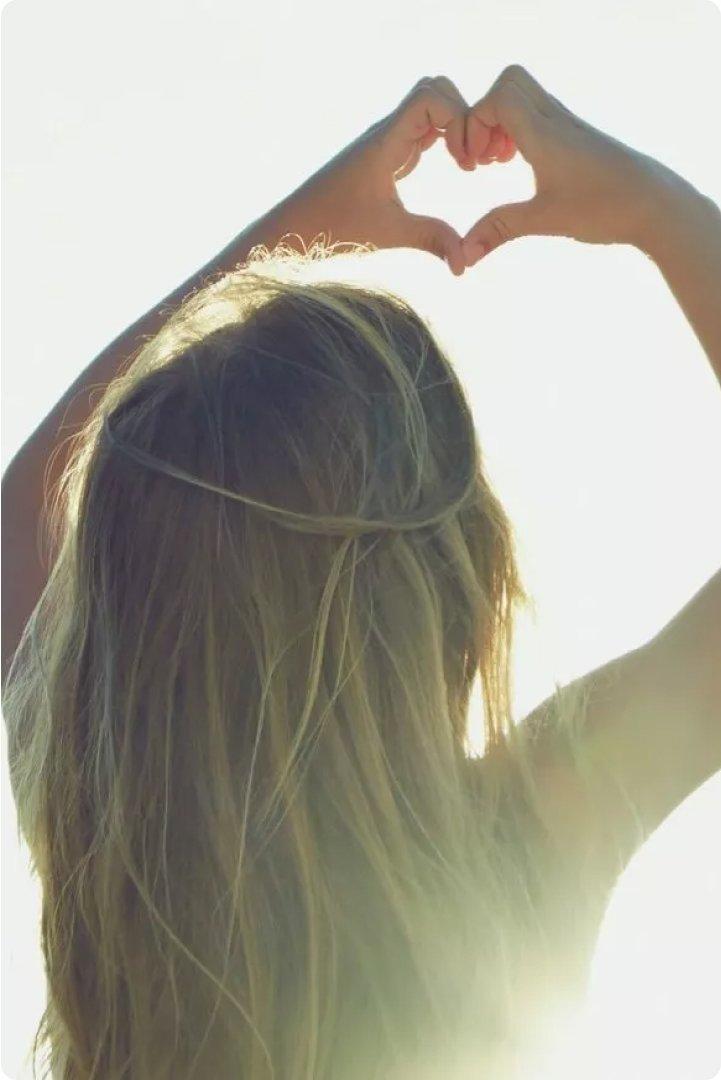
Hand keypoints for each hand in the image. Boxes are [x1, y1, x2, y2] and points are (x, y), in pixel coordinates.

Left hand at [280, 76, 475, 275]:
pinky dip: (444, 139)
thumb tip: (465, 266)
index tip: (465, 163)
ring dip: (455, 126)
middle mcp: (386, 132)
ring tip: (466, 163)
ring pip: (430, 107)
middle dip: (463, 116)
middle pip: (435, 90)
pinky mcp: (387, 154)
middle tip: (472, 158)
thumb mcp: (387, 233)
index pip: (431, 96)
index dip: (459, 120)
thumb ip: (431, 239)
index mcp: (385, 140)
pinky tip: (453, 167)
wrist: (295, 227)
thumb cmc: (334, 227)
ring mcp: (387, 140)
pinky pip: (422, 129)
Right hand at [451, 65, 681, 263]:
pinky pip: (538, 112)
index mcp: (544, 134)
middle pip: (509, 83)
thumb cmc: (604, 208)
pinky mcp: (575, 134)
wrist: (655, 203)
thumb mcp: (545, 220)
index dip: (474, 125)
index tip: (476, 164)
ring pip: (524, 95)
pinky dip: (519, 129)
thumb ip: (500, 229)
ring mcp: (567, 124)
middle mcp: (555, 120)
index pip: (497, 98)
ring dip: (501, 124)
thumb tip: (464, 254)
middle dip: (484, 115)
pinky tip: (520, 162)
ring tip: (498, 162)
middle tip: (483, 156)